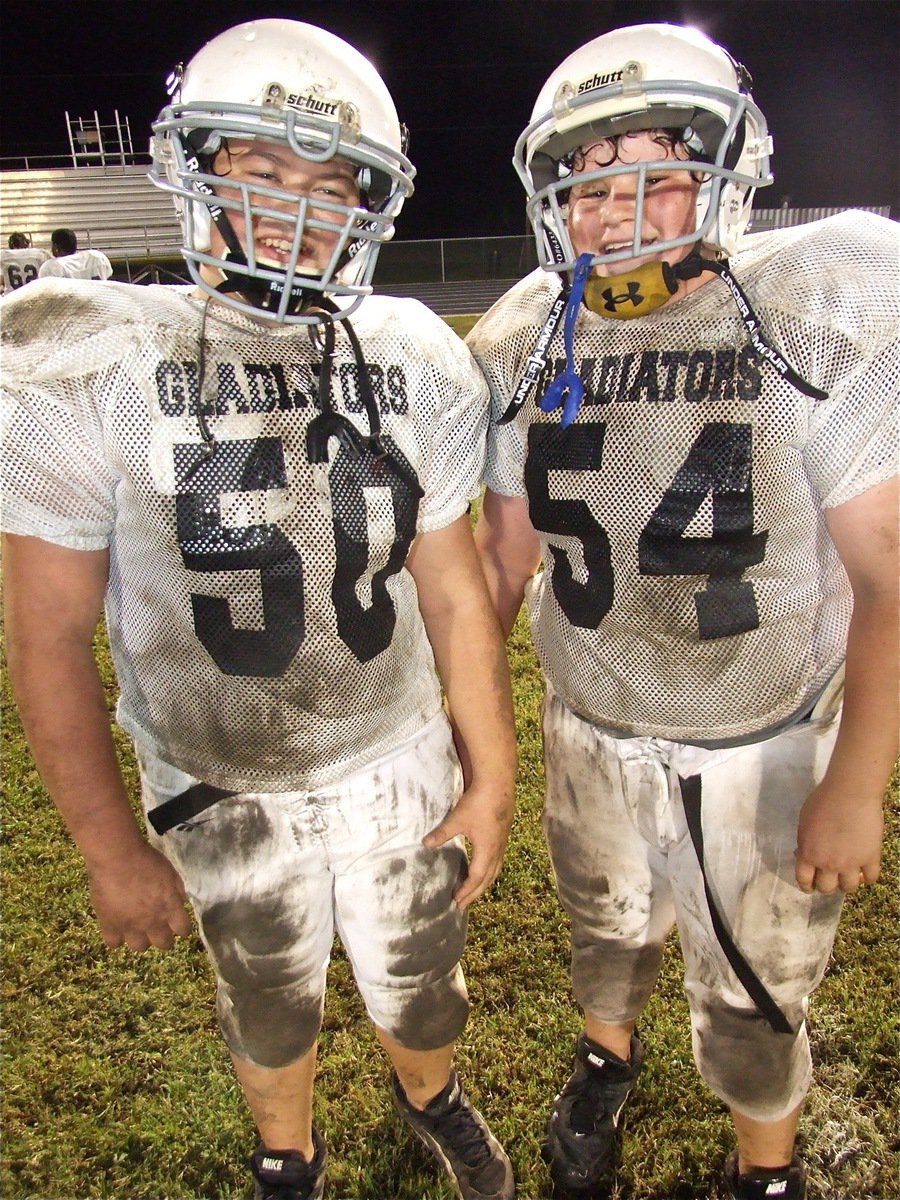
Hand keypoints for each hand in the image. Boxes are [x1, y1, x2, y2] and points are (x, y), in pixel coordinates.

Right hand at [88, 842, 192, 949]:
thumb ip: (178, 890)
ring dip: (140, 938)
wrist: (118, 858)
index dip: (181, 927)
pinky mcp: (110, 926)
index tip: (178, 924)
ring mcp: (131, 927)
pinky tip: (116, 927)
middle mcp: (153, 923)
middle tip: (158, 929)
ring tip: (137, 928)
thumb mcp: (171, 873)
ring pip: (139, 947)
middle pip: (163, 944)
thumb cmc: (147, 860)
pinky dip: (116, 937)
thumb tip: (181, 902)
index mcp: (170, 909)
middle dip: (164, 938)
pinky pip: (114, 943)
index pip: (183, 930)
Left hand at [423, 783, 513, 910]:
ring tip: (474, 891)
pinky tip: (484, 867)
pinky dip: (490, 870)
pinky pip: (498, 860)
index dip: (466, 891)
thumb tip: (425, 844)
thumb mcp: (457, 819)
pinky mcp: (504, 834)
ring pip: (495, 869)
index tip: (456, 901)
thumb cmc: (478, 802)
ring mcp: (503, 842)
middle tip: (463, 904)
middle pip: (488, 878)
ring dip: (484, 882)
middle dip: (475, 893)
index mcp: (486, 850)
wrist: (498, 784)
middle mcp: (497, 850)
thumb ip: (441, 833)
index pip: (476, 878)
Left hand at [795, 779, 882, 893]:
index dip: (806, 886)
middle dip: (826, 885)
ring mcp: (851, 863)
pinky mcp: (871, 858)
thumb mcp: (803, 822)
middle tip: (829, 879)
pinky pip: (871, 877)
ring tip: (848, 875)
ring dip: (846, 883)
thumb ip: (805, 842)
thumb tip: (805, 853)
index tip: (809, 887)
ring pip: (849, 887)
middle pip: (827, 888)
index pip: (804, 880)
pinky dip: (868, 877)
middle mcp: (828, 864)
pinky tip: (865, 871)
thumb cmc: (822, 801)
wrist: (850, 793)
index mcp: (808, 854)